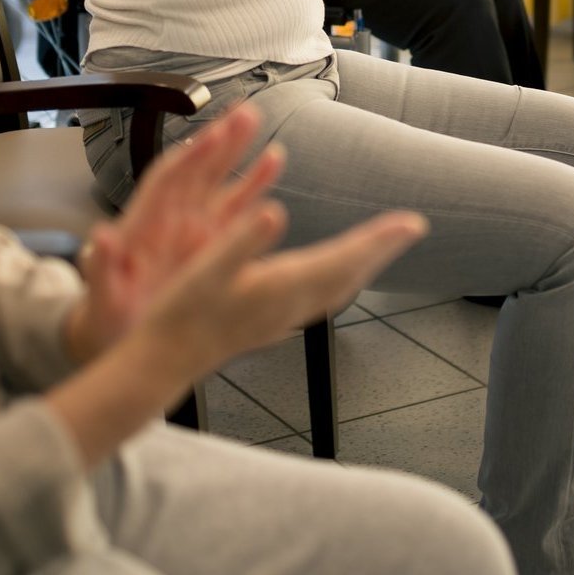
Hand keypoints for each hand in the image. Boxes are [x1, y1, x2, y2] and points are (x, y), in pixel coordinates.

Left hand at [64, 103, 272, 361]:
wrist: (116, 336)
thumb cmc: (106, 317)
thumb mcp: (101, 298)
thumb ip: (101, 269)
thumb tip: (100, 238)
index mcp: (144, 228)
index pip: (167, 183)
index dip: (188, 160)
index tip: (210, 137)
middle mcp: (171, 221)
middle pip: (196, 171)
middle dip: (219, 142)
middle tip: (244, 114)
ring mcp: (194, 230)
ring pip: (219, 183)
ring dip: (238, 154)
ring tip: (260, 126)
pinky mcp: (212, 244)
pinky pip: (237, 209)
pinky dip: (255, 185)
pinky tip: (273, 162)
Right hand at [68, 105, 427, 377]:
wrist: (161, 362)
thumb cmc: (179, 314)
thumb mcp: (206, 268)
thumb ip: (243, 238)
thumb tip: (277, 211)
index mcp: (283, 288)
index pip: (345, 260)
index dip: (380, 241)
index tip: (412, 224)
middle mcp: (292, 305)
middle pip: (350, 274)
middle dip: (380, 250)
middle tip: (410, 228)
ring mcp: (284, 318)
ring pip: (337, 287)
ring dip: (362, 264)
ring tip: (382, 245)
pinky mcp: (272, 321)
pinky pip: (320, 295)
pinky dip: (338, 277)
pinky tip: (334, 273)